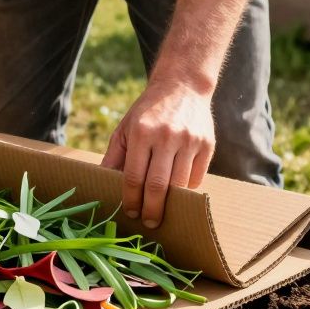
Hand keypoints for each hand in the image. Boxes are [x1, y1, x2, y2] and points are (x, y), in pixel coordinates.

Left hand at [101, 82, 214, 227]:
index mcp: (142, 133)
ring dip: (171, 203)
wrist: (182, 86)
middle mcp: (167, 137)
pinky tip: (178, 193)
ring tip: (162, 212)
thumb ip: (115, 156)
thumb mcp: (125, 127)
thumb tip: (102, 182)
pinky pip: (197, 178)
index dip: (131, 199)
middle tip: (149, 223)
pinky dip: (187, 190)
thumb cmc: (148, 111)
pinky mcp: (207, 144)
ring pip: (180, 185)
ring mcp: (189, 141)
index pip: (134, 177)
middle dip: (152, 210)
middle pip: (158, 186)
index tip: (130, 211)